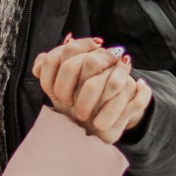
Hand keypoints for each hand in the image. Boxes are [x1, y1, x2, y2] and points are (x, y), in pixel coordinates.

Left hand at [32, 38, 152, 142]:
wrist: (102, 122)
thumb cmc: (77, 103)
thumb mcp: (58, 90)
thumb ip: (47, 73)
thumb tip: (38, 67)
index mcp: (85, 56)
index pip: (68, 51)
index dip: (55, 73)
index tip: (52, 92)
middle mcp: (106, 62)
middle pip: (90, 63)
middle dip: (75, 88)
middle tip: (68, 105)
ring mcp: (123, 77)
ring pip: (113, 83)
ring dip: (94, 104)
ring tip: (86, 120)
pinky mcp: (136, 93)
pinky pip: (134, 99)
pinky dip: (113, 113)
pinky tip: (101, 124)